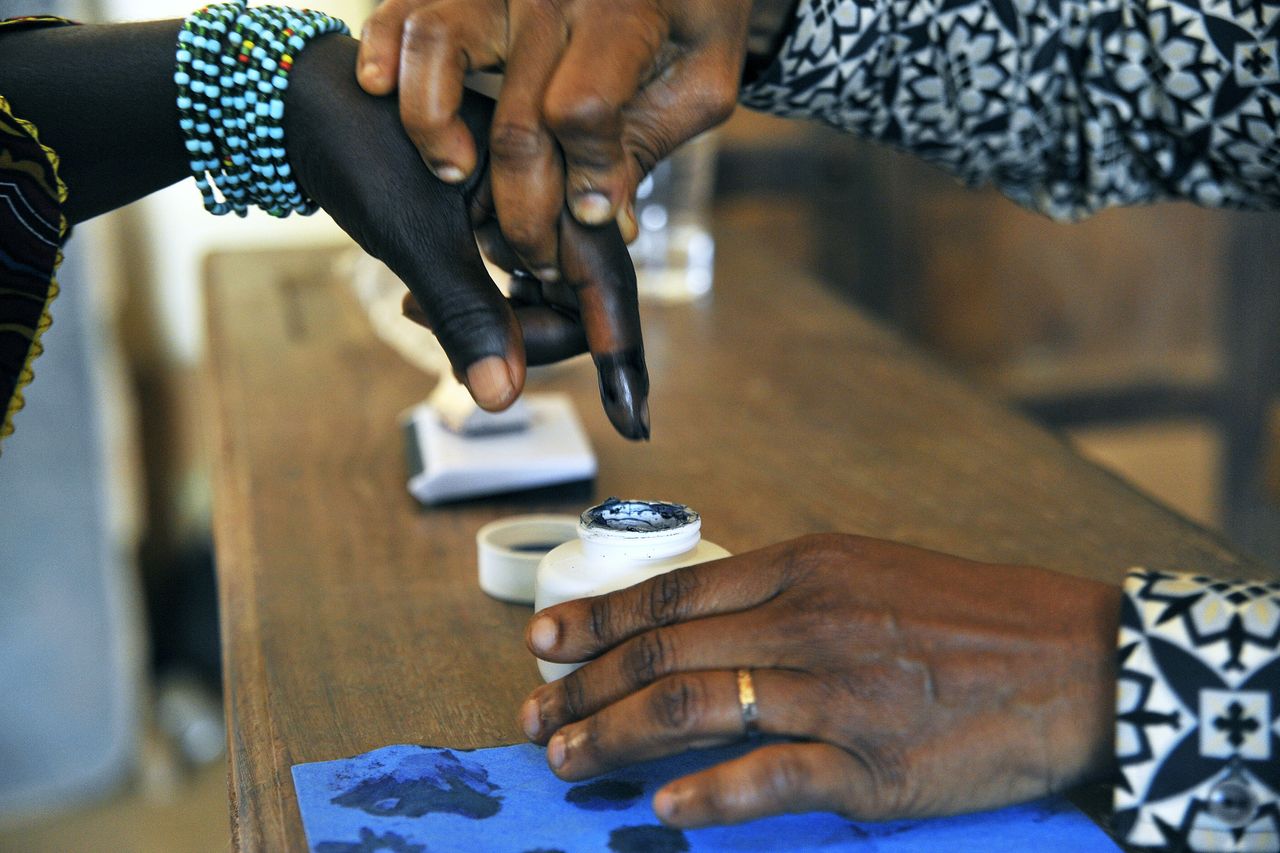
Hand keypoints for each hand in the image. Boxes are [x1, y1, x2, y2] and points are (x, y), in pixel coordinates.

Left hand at [290, 35, 649, 437]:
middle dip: (529, 339)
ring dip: (499, 327)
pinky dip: (481, 311)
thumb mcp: (414, 235)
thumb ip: (465, 315)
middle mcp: (556, 195)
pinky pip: (516, 288)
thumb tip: (503, 399)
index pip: (607, 282)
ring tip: (419, 311)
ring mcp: (532, 213)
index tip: (633, 425)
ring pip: (550, 300)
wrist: (310, 105)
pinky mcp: (504, 226)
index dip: (621, 357)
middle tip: (454, 349)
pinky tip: (426, 303)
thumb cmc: (360, 147)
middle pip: (583, 301)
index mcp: (555, 177)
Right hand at [356, 0, 763, 278]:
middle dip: (524, 209)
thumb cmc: (689, 20)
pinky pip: (402, 9)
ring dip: (433, 124)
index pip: (582, 112)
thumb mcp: (699, 84)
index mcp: (621, 12)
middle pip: (518, 117)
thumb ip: (651, 148)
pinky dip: (383, 49)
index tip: (592, 217)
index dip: (586, 179)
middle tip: (536, 255)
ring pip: (437, 44)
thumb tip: (611, 225)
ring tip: (453, 174)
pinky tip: (376, 88)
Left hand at [519, 534, 1120, 826]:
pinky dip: (704, 795)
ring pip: (692, 710)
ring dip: (614, 737)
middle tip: (534, 715)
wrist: (1074, 659)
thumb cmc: (971, 614)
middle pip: (663, 653)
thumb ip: (785, 594)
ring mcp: (837, 693)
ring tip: (567, 758)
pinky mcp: (871, 764)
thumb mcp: (869, 571)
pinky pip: (765, 778)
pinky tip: (662, 807)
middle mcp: (809, 621)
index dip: (596, 619)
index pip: (672, 593)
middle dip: (584, 687)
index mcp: (806, 566)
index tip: (543, 641)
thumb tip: (700, 627)